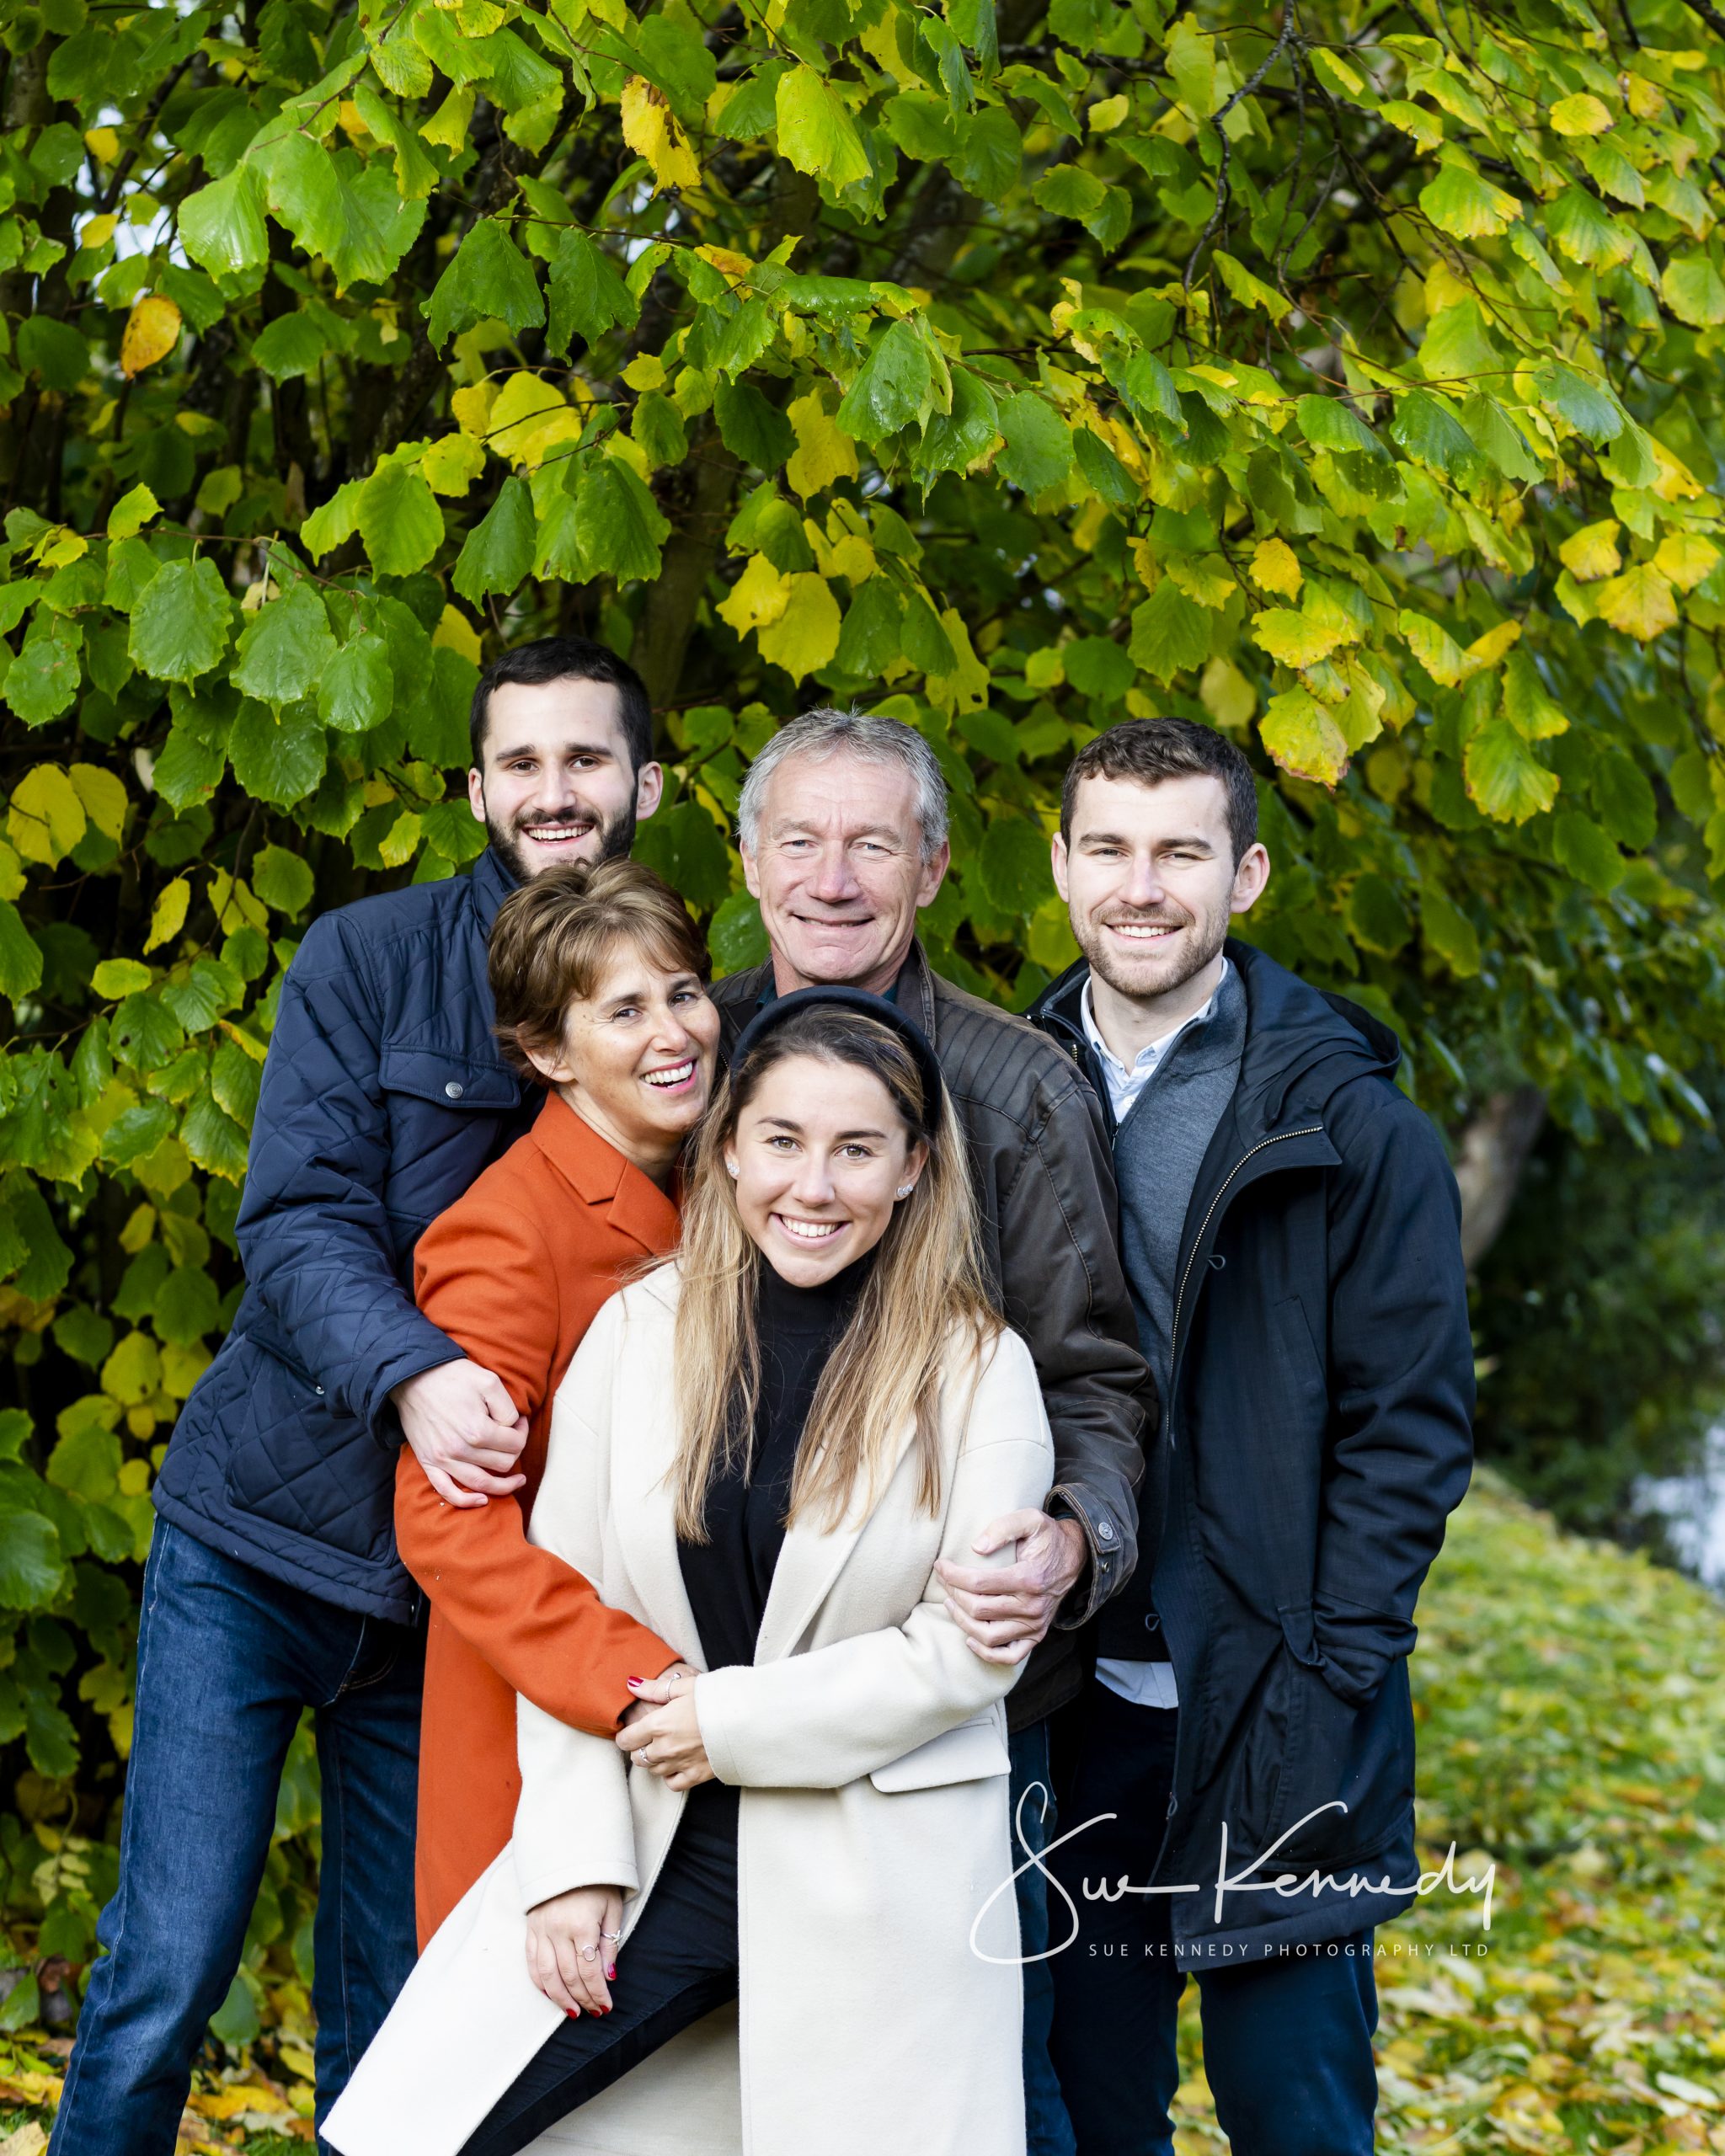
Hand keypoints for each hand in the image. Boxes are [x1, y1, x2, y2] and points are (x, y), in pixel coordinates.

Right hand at [393, 1359, 527, 1507]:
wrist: (413, 1378)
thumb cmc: (453, 1377)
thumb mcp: (490, 1382)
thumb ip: (508, 1408)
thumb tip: (513, 1428)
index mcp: (478, 1430)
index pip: (514, 1444)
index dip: (522, 1432)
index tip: (519, 1421)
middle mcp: (460, 1450)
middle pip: (502, 1464)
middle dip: (514, 1451)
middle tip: (513, 1437)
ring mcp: (442, 1459)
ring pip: (481, 1484)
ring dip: (503, 1485)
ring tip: (517, 1481)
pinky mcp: (428, 1463)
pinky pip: (447, 1491)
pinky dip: (466, 1502)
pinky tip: (482, 1500)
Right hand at [525, 1884, 623, 2017]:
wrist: (568, 1855)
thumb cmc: (597, 1882)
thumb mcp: (612, 1908)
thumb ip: (610, 1943)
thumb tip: (609, 1976)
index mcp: (582, 1925)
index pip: (590, 1971)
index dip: (598, 1993)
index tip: (606, 2007)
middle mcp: (558, 1931)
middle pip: (569, 1976)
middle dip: (583, 1998)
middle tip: (594, 2012)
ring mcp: (541, 1931)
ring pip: (548, 1975)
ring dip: (560, 1998)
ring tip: (573, 2012)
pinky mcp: (531, 1929)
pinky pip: (532, 1962)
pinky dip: (540, 1982)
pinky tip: (550, 1994)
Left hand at [615, 1672, 712, 1788]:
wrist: (747, 1718)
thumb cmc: (716, 1697)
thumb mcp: (685, 1685)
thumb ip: (655, 1688)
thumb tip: (631, 1684)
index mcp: (659, 1724)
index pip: (627, 1739)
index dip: (625, 1735)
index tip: (629, 1732)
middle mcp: (665, 1748)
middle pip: (637, 1757)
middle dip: (639, 1748)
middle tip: (649, 1737)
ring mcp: (680, 1764)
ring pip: (653, 1770)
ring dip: (653, 1761)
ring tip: (664, 1747)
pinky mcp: (696, 1776)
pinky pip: (672, 1783)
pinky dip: (670, 1775)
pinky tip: (676, 1763)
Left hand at [935, 1511, 1087, 1664]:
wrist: (1074, 1556)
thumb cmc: (1047, 1537)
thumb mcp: (1030, 1519)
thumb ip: (1003, 1528)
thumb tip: (976, 1547)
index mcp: (1028, 1578)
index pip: (978, 1583)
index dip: (952, 1575)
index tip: (940, 1565)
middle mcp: (1032, 1606)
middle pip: (979, 1609)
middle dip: (953, 1593)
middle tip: (943, 1580)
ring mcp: (1034, 1625)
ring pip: (988, 1636)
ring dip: (962, 1621)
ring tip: (950, 1603)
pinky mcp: (1036, 1635)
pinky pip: (1009, 1656)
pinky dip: (986, 1653)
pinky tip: (969, 1637)